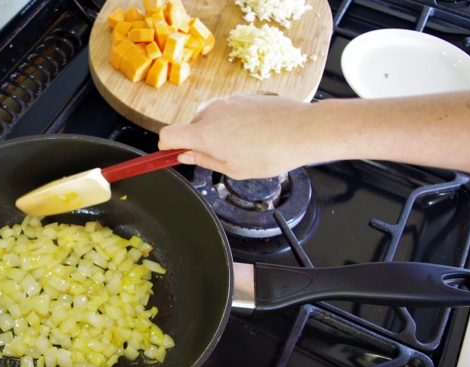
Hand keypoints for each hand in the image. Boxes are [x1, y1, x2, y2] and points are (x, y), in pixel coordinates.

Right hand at [158, 94, 315, 179]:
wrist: (303, 130)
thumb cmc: (271, 153)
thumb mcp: (234, 169)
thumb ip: (204, 160)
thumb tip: (185, 155)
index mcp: (204, 133)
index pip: (167, 135)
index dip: (166, 147)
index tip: (172, 155)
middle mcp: (211, 112)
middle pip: (190, 127)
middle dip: (199, 141)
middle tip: (223, 157)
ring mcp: (227, 101)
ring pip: (210, 118)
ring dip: (218, 131)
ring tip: (244, 146)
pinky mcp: (243, 95)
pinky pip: (228, 110)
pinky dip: (234, 122)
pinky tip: (256, 133)